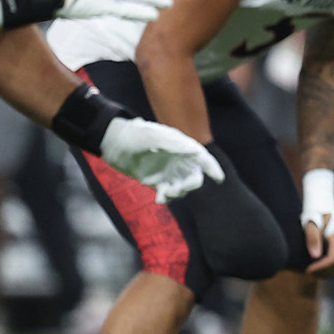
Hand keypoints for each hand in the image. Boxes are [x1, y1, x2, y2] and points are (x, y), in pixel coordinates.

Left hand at [100, 117, 222, 201]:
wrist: (113, 142)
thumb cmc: (134, 135)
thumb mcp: (153, 136)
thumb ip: (175, 145)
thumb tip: (196, 151)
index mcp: (180, 146)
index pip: (202, 157)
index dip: (212, 168)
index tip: (219, 179)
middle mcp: (177, 159)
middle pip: (195, 176)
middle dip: (190, 185)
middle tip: (176, 189)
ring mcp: (168, 171)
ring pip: (183, 187)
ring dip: (178, 193)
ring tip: (164, 194)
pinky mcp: (157, 181)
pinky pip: (169, 193)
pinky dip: (168, 198)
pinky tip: (160, 199)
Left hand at [301, 168, 333, 276]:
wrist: (323, 206)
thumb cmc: (313, 214)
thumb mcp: (310, 223)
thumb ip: (312, 238)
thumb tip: (315, 256)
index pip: (333, 259)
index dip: (321, 268)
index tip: (307, 270)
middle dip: (324, 272)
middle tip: (308, 272)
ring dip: (329, 273)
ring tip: (314, 271)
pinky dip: (332, 269)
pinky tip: (320, 267)